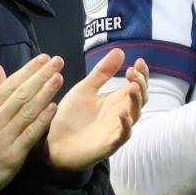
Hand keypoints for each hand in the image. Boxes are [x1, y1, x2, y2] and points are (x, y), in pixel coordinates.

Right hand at [0, 54, 63, 191]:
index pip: (10, 85)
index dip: (28, 70)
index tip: (44, 58)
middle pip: (21, 94)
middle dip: (40, 76)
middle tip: (57, 62)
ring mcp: (5, 136)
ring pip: (27, 111)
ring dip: (45, 93)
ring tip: (59, 78)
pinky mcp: (14, 153)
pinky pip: (30, 134)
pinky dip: (42, 121)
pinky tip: (54, 108)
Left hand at [46, 51, 149, 170]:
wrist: (54, 143)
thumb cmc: (71, 117)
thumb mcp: (85, 89)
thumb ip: (102, 72)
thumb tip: (120, 50)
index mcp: (115, 100)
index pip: (136, 85)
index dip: (141, 74)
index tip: (138, 61)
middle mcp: (120, 113)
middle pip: (140, 98)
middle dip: (141, 84)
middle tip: (133, 73)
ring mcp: (116, 129)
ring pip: (135, 115)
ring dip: (136, 101)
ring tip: (132, 87)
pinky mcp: (109, 144)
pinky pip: (123, 135)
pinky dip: (125, 124)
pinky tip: (122, 113)